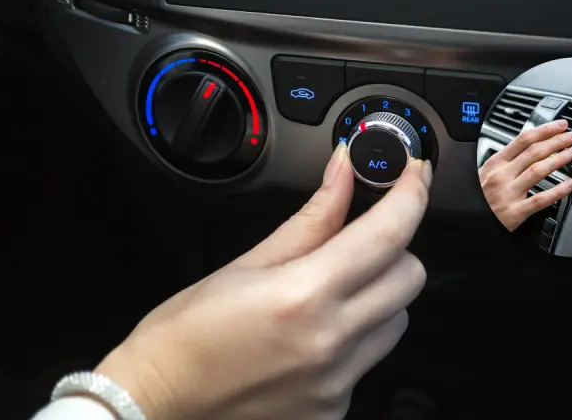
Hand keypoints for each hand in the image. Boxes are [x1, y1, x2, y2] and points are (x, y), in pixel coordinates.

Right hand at [95, 143, 432, 419]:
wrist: (157, 404)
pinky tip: (313, 336)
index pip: (389, 233)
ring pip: (397, 320)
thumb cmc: (186, 336)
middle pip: (410, 277)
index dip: (411, 194)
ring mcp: (337, 383)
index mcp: (304, 296)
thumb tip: (343, 175)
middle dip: (393, 250)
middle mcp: (330, 343)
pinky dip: (354, 338)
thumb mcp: (246, 265)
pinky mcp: (335, 409)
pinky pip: (370, 359)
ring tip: (329, 295)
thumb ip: (310, 220)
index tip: (414, 174)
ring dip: (378, 296)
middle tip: (359, 241)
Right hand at [479, 120, 571, 231]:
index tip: (560, 125)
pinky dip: (559, 190)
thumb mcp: (486, 174)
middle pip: (534, 151)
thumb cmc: (479, 198)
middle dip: (558, 141)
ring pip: (539, 170)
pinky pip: (541, 199)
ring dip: (560, 159)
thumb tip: (528, 146)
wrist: (469, 221)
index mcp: (495, 163)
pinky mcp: (515, 212)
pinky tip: (571, 184)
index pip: (523, 139)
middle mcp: (501, 176)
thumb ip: (506, 161)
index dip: (545, 130)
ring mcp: (508, 193)